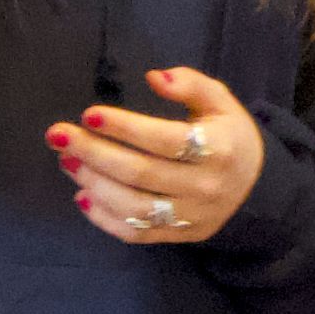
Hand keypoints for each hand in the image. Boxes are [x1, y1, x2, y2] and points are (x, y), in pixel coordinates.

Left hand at [56, 65, 267, 248]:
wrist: (256, 188)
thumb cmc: (228, 137)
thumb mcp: (220, 102)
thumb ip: (191, 84)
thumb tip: (154, 77)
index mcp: (218, 149)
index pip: (164, 139)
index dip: (125, 128)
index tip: (89, 115)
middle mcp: (204, 186)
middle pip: (141, 173)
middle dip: (94, 154)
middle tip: (58, 136)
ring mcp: (190, 216)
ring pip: (134, 207)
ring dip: (93, 184)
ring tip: (67, 161)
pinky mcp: (179, 236)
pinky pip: (136, 234)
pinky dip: (104, 219)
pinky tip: (82, 195)